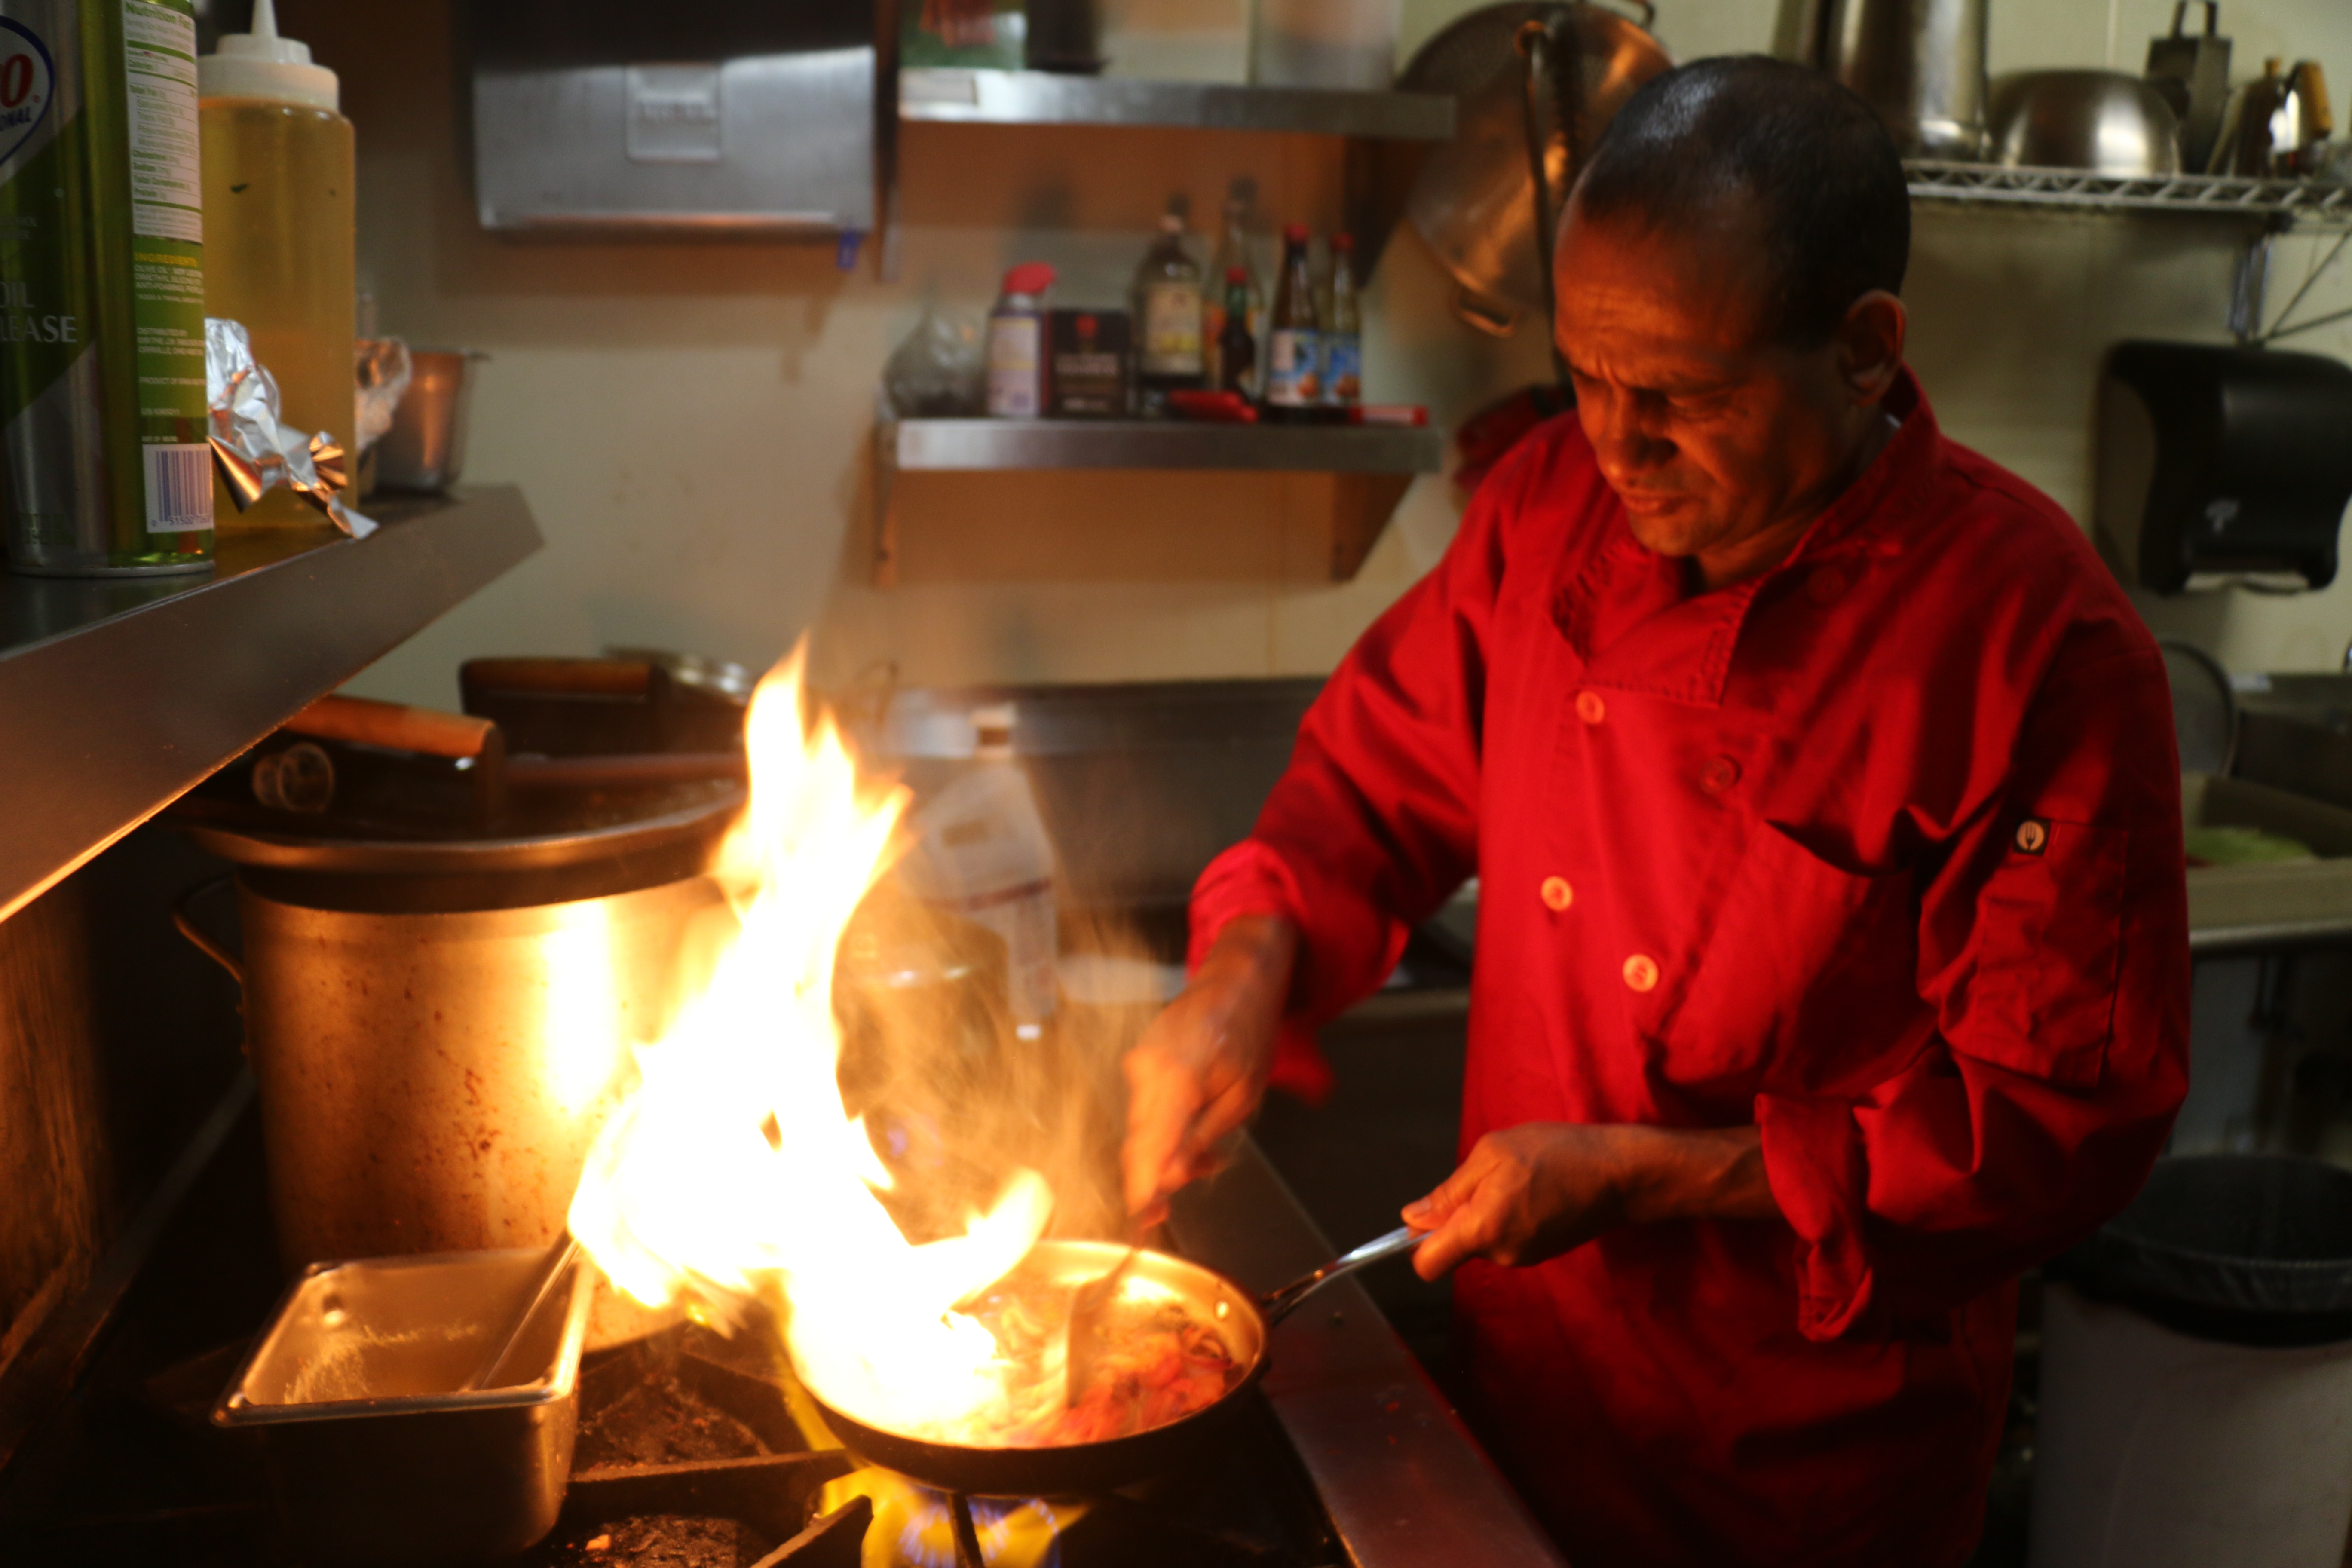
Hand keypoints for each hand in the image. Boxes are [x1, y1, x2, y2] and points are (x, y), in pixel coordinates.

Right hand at [1121, 915, 1298, 1224]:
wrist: (1235, 981)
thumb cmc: (1247, 1032)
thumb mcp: (1243, 1094)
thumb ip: (1203, 1136)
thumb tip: (1173, 1175)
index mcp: (1176, 1079)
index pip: (1149, 1147)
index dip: (1143, 1187)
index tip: (1144, 1217)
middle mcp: (1147, 1070)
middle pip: (1140, 1142)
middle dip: (1161, 1174)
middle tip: (1186, 1188)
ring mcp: (1138, 1063)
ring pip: (1142, 1127)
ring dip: (1168, 1149)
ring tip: (1207, 1152)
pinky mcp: (1138, 1060)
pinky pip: (1144, 1106)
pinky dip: (1165, 1125)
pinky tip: (1193, 1126)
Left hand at [1402, 1122, 1774, 1279]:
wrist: (1621, 1173)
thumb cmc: (1556, 1153)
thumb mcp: (1492, 1154)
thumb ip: (1449, 1191)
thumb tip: (1412, 1218)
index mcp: (1482, 1229)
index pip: (1427, 1264)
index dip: (1416, 1242)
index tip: (1425, 1216)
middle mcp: (1501, 1254)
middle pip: (1454, 1247)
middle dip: (1458, 1216)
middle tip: (1489, 1177)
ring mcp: (1524, 1257)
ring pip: (1482, 1239)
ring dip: (1486, 1212)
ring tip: (1518, 1179)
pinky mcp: (1542, 1252)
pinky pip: (1506, 1237)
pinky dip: (1508, 1216)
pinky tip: (1533, 1189)